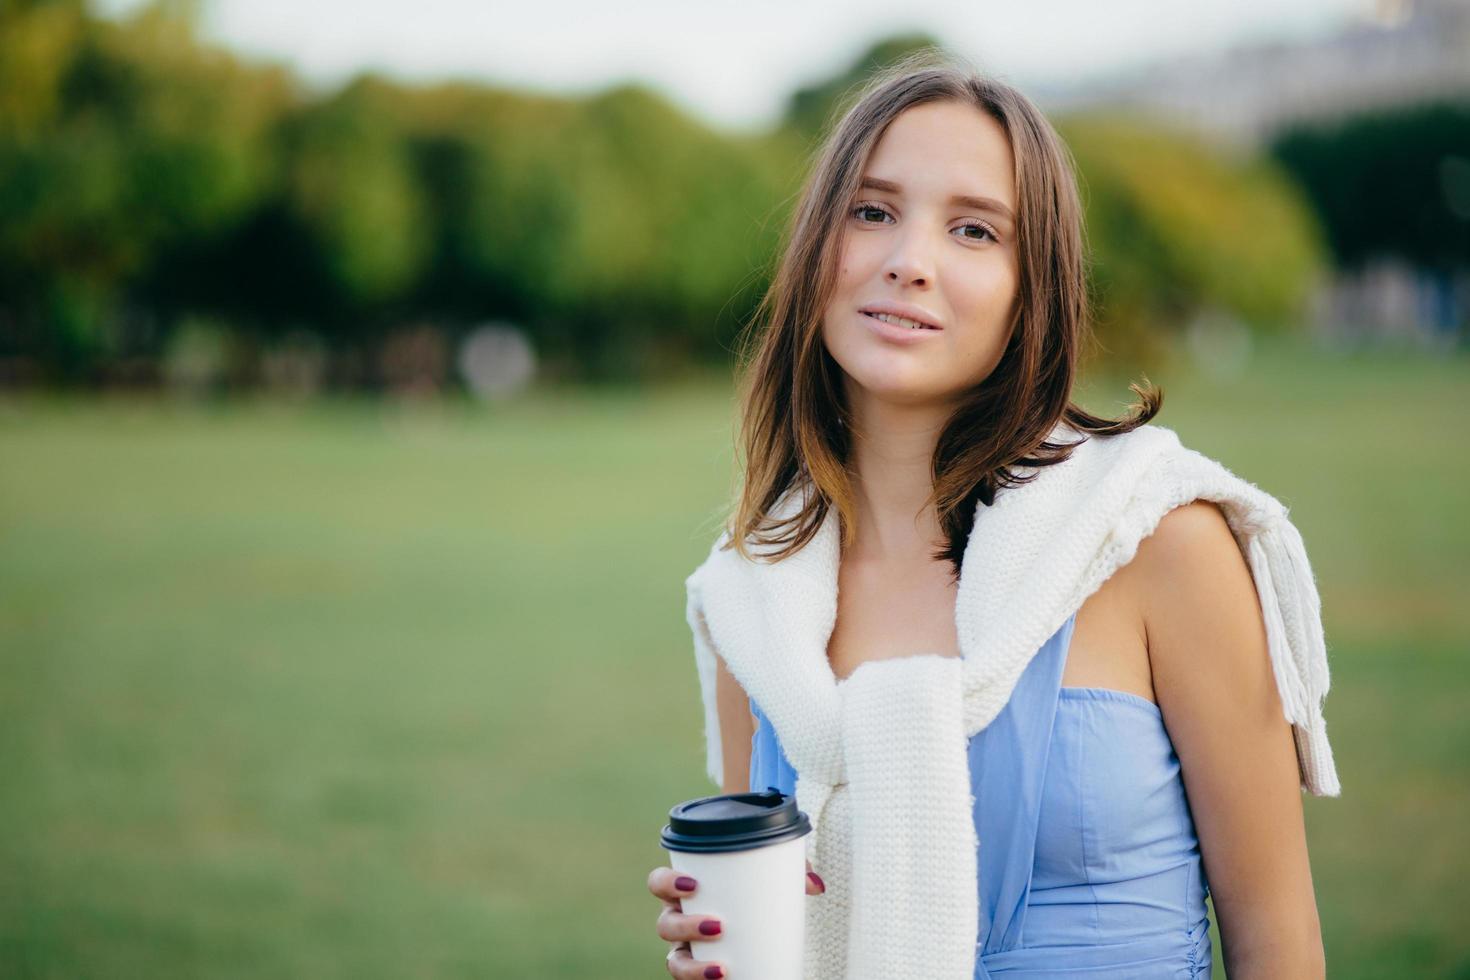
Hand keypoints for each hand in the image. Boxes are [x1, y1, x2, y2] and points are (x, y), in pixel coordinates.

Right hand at [649, 860, 824, 977]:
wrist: (766, 924)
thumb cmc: (759, 892)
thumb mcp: (773, 877)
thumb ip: (793, 872)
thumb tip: (816, 886)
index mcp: (687, 891)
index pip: (658, 883)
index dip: (666, 883)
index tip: (692, 885)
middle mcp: (680, 921)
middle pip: (664, 924)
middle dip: (685, 926)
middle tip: (719, 925)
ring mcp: (688, 951)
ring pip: (674, 962)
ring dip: (692, 968)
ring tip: (721, 968)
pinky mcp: (701, 974)